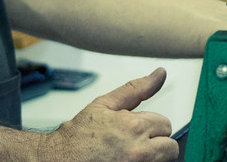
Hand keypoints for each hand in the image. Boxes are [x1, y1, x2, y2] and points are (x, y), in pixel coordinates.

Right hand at [43, 68, 177, 161]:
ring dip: (152, 157)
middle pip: (170, 148)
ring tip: (130, 154)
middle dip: (156, 143)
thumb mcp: (104, 105)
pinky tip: (124, 161)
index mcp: (134, 127)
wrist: (56, 161)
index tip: (135, 130)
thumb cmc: (77, 136)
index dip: (151, 125)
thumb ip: (136, 89)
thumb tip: (160, 73)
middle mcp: (137, 152)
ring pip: (163, 161)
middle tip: (135, 144)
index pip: (165, 124)